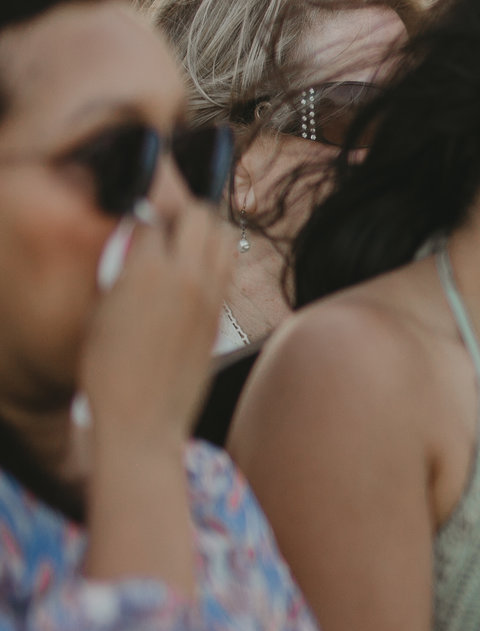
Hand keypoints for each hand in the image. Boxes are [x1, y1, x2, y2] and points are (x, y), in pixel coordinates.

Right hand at [78, 194, 229, 451]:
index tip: (137, 214)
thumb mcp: (101, 311)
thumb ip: (123, 269)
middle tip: (165, 222)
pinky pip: (228, 268)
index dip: (143, 212)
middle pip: (199, 213)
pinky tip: (195, 269)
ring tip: (184, 241)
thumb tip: (139, 244)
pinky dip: (215, 257)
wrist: (143, 418)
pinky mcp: (221, 315)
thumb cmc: (107, 371)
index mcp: (147, 270)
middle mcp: (187, 276)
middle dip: (182, 211)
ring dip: (206, 230)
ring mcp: (211, 295)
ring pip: (225, 235)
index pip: (153, 214)